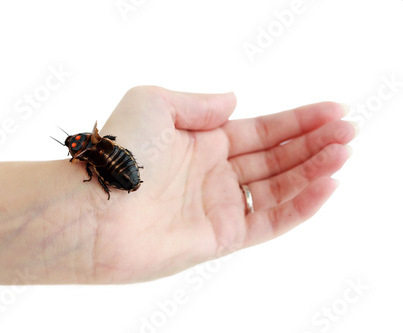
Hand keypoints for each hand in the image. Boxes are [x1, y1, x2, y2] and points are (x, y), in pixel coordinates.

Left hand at [82, 86, 355, 282]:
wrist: (93, 210)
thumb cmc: (119, 152)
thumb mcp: (155, 102)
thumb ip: (199, 103)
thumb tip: (233, 102)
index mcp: (201, 141)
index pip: (261, 130)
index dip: (298, 120)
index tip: (333, 111)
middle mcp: (213, 173)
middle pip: (276, 157)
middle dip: (314, 144)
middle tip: (349, 131)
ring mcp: (218, 205)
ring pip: (278, 188)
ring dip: (314, 171)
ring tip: (344, 154)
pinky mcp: (220, 236)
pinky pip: (269, 221)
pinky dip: (300, 206)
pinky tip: (326, 187)